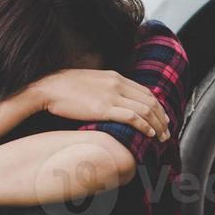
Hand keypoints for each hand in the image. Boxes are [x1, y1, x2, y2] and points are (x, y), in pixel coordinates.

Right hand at [30, 69, 169, 142]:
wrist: (47, 88)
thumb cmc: (65, 88)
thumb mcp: (92, 81)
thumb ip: (107, 88)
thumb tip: (116, 100)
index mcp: (115, 77)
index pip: (146, 92)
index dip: (158, 106)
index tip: (163, 117)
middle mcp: (117, 84)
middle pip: (150, 101)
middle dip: (162, 118)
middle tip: (167, 131)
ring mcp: (111, 96)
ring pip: (145, 110)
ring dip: (157, 125)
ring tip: (162, 137)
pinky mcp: (104, 108)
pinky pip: (132, 117)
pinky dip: (145, 126)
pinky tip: (149, 134)